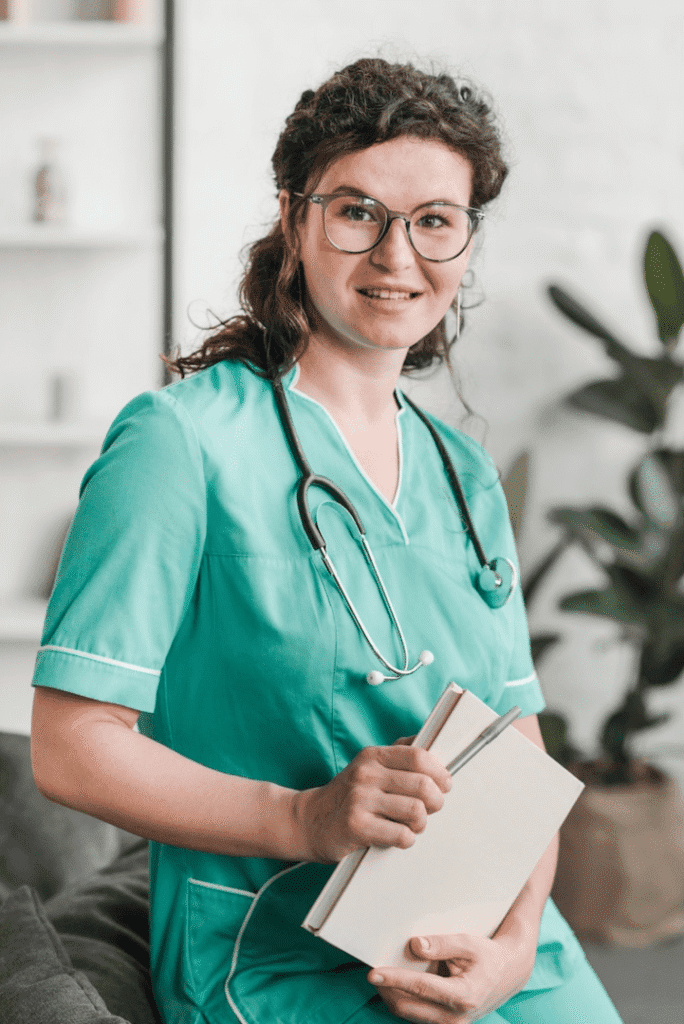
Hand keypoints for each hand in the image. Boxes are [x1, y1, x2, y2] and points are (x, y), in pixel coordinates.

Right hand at [292, 740, 451, 862]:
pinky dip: (406, 839)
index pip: (419, 756)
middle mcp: (366, 774)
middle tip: (430, 809)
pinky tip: (397, 836)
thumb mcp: (368, 766)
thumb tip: (431, 744)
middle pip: (423, 786)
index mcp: (373, 756)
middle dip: (436, 802)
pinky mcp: (357, 826)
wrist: (309, 821)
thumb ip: (398, 754)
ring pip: (416, 811)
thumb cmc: (347, 795)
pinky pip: (401, 835)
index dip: (439, 772)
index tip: (444, 784)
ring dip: (421, 823)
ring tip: (412, 824)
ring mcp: (360, 800)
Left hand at [367, 931, 534, 1022]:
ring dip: (392, 997)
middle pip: (408, 1007)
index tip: (373, 973)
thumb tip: (414, 946)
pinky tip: (398, 986)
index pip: (420, 988)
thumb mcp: (468, 943)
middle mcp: (456, 1017)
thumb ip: (441, 944)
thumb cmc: (487, 956)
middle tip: (373, 972)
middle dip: (387, 991)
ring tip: (383, 978)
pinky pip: (417, 1017)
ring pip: (410, 1015)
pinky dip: (404, 1002)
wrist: (507, 975)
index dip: (394, 979)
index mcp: (463, 996)